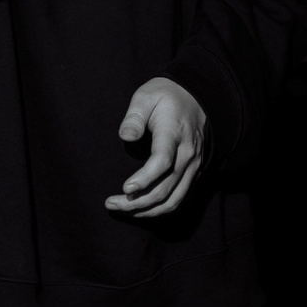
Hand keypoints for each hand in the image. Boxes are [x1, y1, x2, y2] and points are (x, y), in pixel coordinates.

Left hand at [106, 77, 205, 218]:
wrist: (195, 96)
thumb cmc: (166, 96)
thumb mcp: (146, 96)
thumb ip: (134, 115)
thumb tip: (125, 136)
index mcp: (174, 133)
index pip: (163, 161)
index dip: (144, 179)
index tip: (125, 189)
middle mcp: (187, 154)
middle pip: (165, 188)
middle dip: (136, 202)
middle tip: (111, 203)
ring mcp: (193, 166)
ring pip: (173, 200)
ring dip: (147, 210)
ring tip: (122, 209)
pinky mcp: (193, 172)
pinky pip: (179, 198)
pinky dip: (160, 208)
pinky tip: (141, 208)